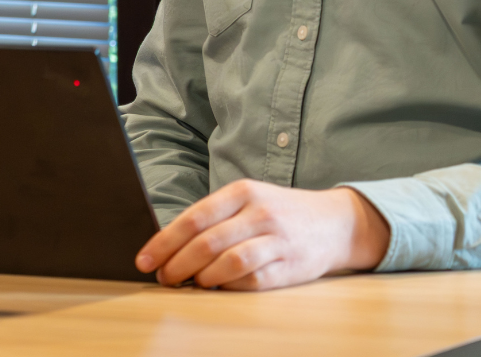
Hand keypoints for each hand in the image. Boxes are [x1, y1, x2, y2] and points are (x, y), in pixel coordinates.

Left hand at [133, 180, 389, 290]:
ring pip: (227, 263)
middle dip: (177, 265)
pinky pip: (249, 281)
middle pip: (206, 243)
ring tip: (188, 284)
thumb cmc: (280, 212)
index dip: (164, 242)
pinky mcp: (289, 266)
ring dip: (200, 278)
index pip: (194, 218)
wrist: (335, 223)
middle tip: (163, 278)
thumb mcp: (248, 200)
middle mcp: (259, 213)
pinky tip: (216, 288)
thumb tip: (168, 245)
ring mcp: (276, 240)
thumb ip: (214, 217)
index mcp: (243, 191)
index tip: (144, 260)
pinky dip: (227, 287)